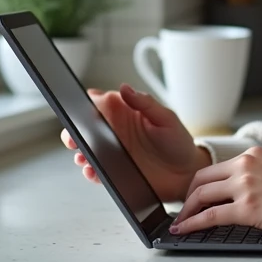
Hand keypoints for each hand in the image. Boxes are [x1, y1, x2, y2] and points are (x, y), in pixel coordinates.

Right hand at [60, 83, 210, 201]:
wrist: (186, 173)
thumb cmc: (178, 141)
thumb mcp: (166, 118)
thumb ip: (145, 103)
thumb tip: (125, 88)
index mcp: (126, 112)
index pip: (99, 102)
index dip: (87, 104)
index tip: (82, 109)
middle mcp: (116, 131)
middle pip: (86, 127)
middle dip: (75, 131)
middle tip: (75, 137)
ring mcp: (113, 151)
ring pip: (87, 149)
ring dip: (80, 152)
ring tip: (83, 156)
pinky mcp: (114, 171)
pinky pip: (96, 170)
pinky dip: (91, 171)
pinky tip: (92, 170)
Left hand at [170, 146, 261, 237]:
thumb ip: (259, 175)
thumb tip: (241, 192)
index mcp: (253, 155)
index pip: (215, 168)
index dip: (199, 184)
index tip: (193, 195)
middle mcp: (245, 165)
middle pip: (201, 179)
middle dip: (187, 197)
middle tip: (182, 210)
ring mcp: (245, 186)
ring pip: (201, 196)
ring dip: (186, 211)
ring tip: (180, 224)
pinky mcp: (247, 208)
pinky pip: (209, 216)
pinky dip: (191, 224)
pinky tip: (184, 230)